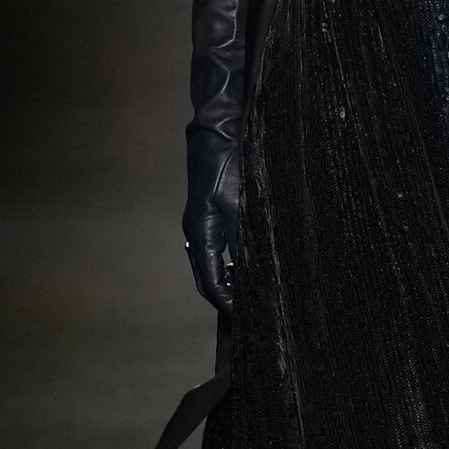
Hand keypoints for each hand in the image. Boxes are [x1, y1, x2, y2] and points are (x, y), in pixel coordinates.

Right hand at [183, 131, 238, 314]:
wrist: (218, 132)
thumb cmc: (230, 165)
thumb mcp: (241, 205)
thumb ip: (243, 239)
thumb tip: (251, 272)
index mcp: (201, 234)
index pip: (211, 282)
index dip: (228, 302)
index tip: (247, 317)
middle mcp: (196, 232)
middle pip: (206, 277)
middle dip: (226, 296)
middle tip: (250, 311)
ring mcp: (200, 223)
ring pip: (211, 263)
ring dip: (229, 280)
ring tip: (252, 291)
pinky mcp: (208, 213)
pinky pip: (215, 248)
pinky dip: (230, 262)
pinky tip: (247, 263)